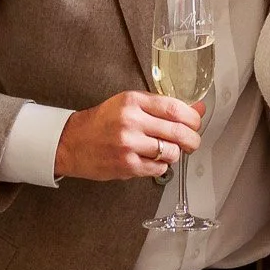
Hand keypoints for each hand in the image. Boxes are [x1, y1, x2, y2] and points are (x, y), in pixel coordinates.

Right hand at [55, 92, 203, 180]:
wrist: (72, 142)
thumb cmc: (103, 122)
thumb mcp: (131, 104)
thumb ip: (163, 106)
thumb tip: (198, 109)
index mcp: (132, 101)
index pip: (174, 108)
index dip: (193, 118)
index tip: (196, 123)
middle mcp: (130, 121)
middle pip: (178, 131)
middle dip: (192, 139)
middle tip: (192, 142)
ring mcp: (128, 145)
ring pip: (171, 152)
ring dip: (175, 154)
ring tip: (167, 151)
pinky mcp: (126, 165)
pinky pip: (159, 168)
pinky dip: (161, 166)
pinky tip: (152, 160)